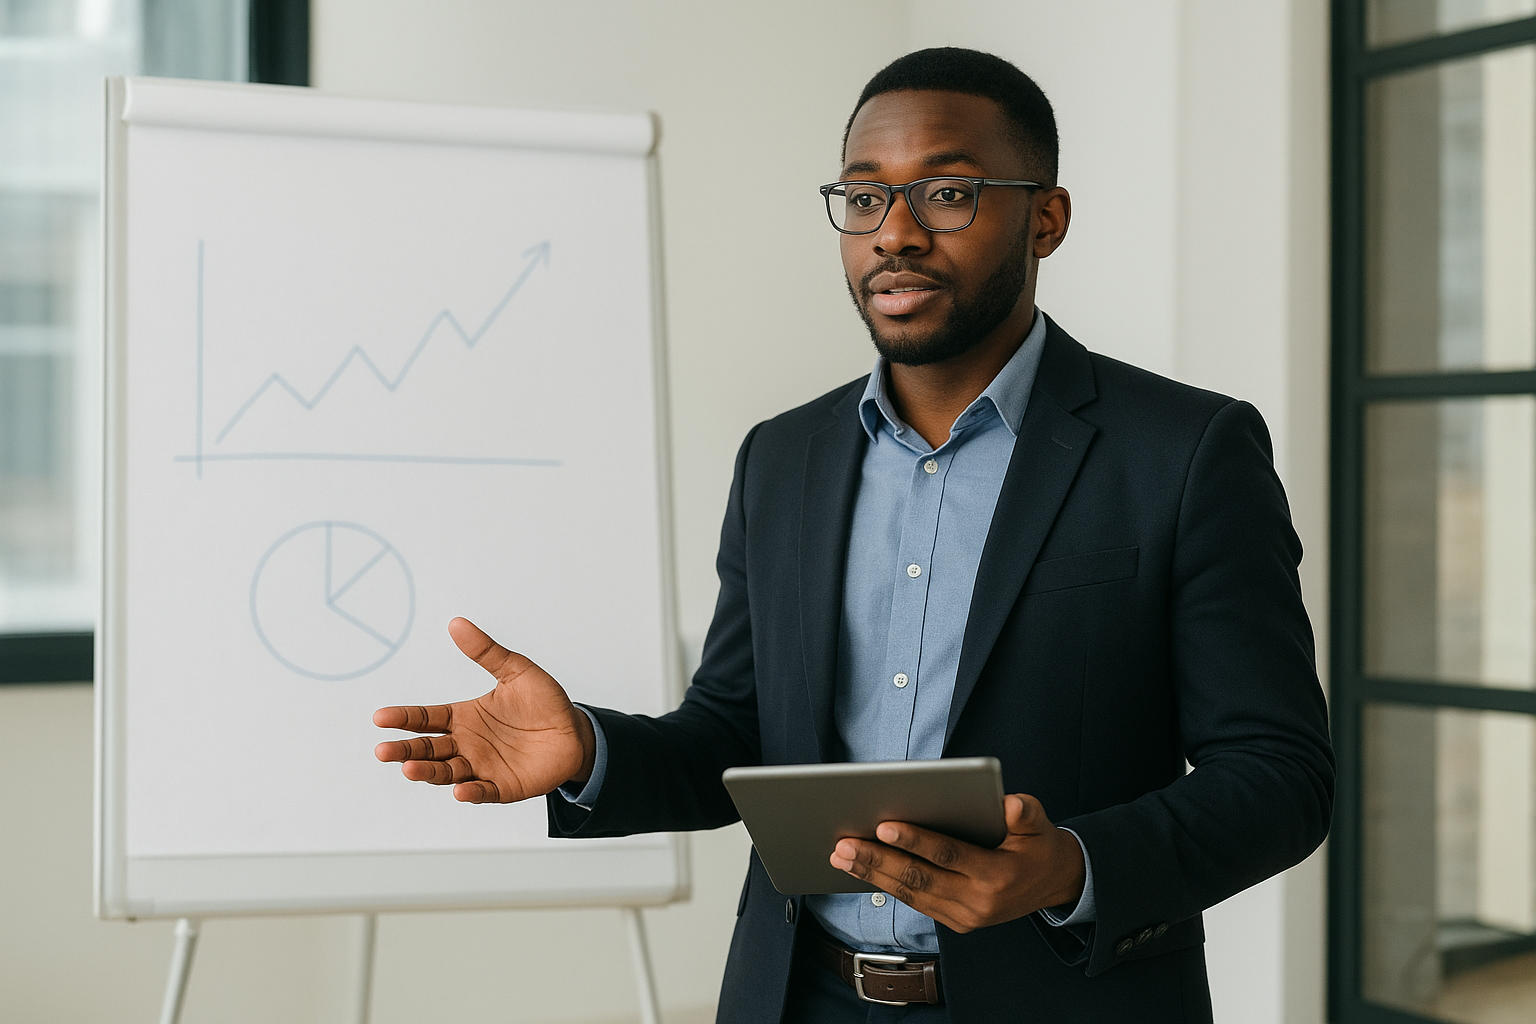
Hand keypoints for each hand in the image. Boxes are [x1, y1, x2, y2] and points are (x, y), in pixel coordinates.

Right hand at [372, 617, 595, 802]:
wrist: (575, 732)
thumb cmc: (543, 702)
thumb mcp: (516, 671)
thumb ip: (486, 651)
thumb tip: (457, 623)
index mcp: (464, 717)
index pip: (427, 718)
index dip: (404, 718)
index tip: (381, 717)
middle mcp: (467, 744)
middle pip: (428, 749)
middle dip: (405, 751)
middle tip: (382, 752)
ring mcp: (482, 767)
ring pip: (447, 772)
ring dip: (428, 773)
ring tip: (409, 770)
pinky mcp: (503, 787)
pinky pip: (483, 792)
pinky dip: (470, 792)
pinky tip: (460, 790)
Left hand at [829, 793, 1084, 932]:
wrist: (1055, 884)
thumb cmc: (1038, 844)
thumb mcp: (1040, 823)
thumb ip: (1024, 812)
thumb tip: (1009, 803)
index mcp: (998, 875)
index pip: (949, 855)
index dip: (915, 840)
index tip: (883, 825)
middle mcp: (979, 902)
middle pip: (920, 880)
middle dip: (878, 861)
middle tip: (843, 844)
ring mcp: (965, 917)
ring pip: (911, 895)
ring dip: (873, 875)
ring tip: (841, 855)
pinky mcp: (956, 922)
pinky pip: (916, 903)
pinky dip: (886, 886)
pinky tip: (861, 869)